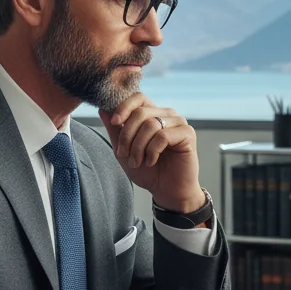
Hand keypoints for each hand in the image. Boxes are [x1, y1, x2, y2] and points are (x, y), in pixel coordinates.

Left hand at [99, 94, 203, 211]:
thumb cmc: (147, 171)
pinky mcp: (188, 134)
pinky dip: (153, 151)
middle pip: (140, 112)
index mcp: (152, 114)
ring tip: (139, 161)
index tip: (115, 122)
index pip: (138, 97)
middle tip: (125, 154)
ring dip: (139, 147)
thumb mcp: (124, 151)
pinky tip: (152, 160)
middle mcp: (166, 115)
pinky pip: (163, 136)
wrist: (166, 191)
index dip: (124, 107)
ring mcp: (178, 123)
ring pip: (151, 124)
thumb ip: (115, 130)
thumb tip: (102, 109)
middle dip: (127, 136)